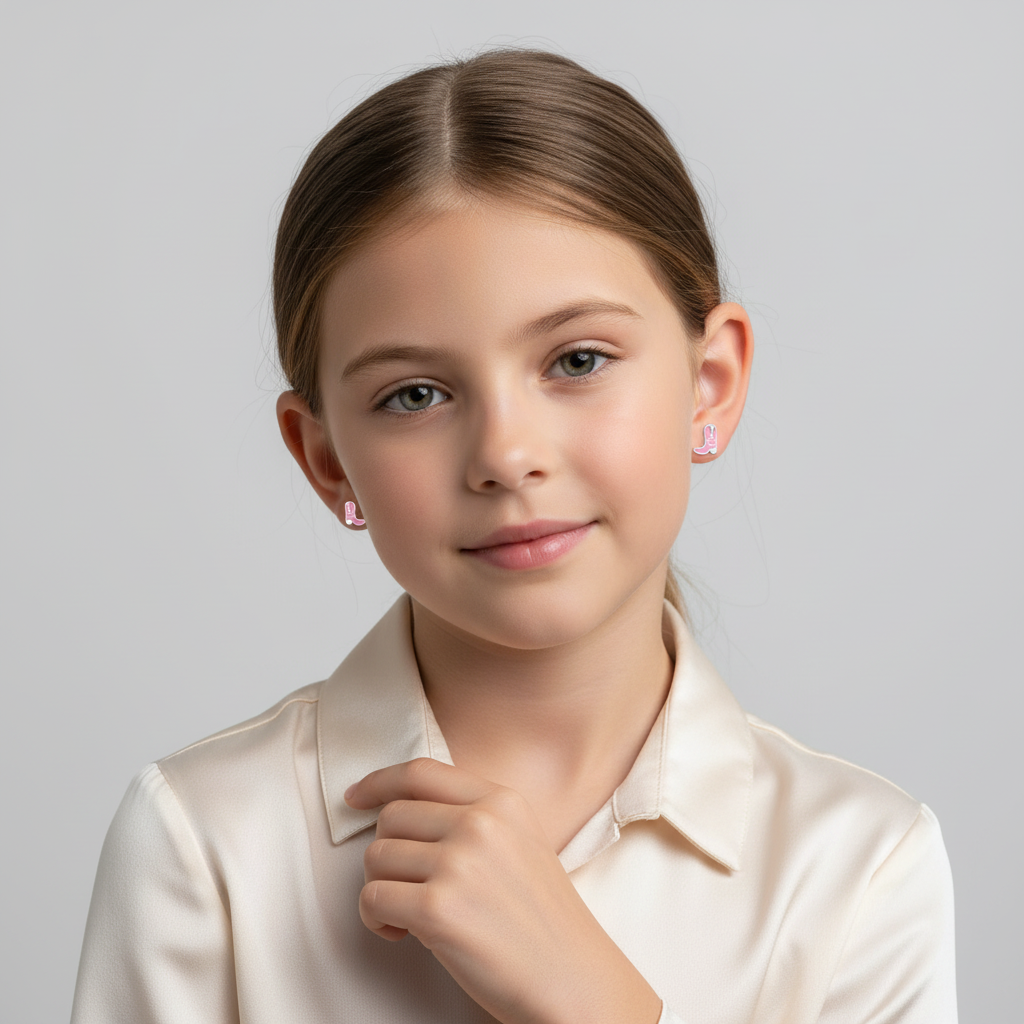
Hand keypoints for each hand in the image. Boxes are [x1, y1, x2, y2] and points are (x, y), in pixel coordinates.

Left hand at [344, 757, 662, 1023]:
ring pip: (376, 856)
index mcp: (501, 801)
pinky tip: (402, 933)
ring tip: (409, 913)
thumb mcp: (520, 842)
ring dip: (381, 888)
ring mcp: (459, 863)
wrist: (574, 981)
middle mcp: (480, 822)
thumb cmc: (544, 923)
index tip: (357, 796)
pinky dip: (376, 919)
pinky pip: (372, 898)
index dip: (379, 782)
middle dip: (387, 853)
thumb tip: (402, 811)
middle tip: (406, 884)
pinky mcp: (438, 908)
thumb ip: (472, 817)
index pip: (421, 772)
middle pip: (391, 816)